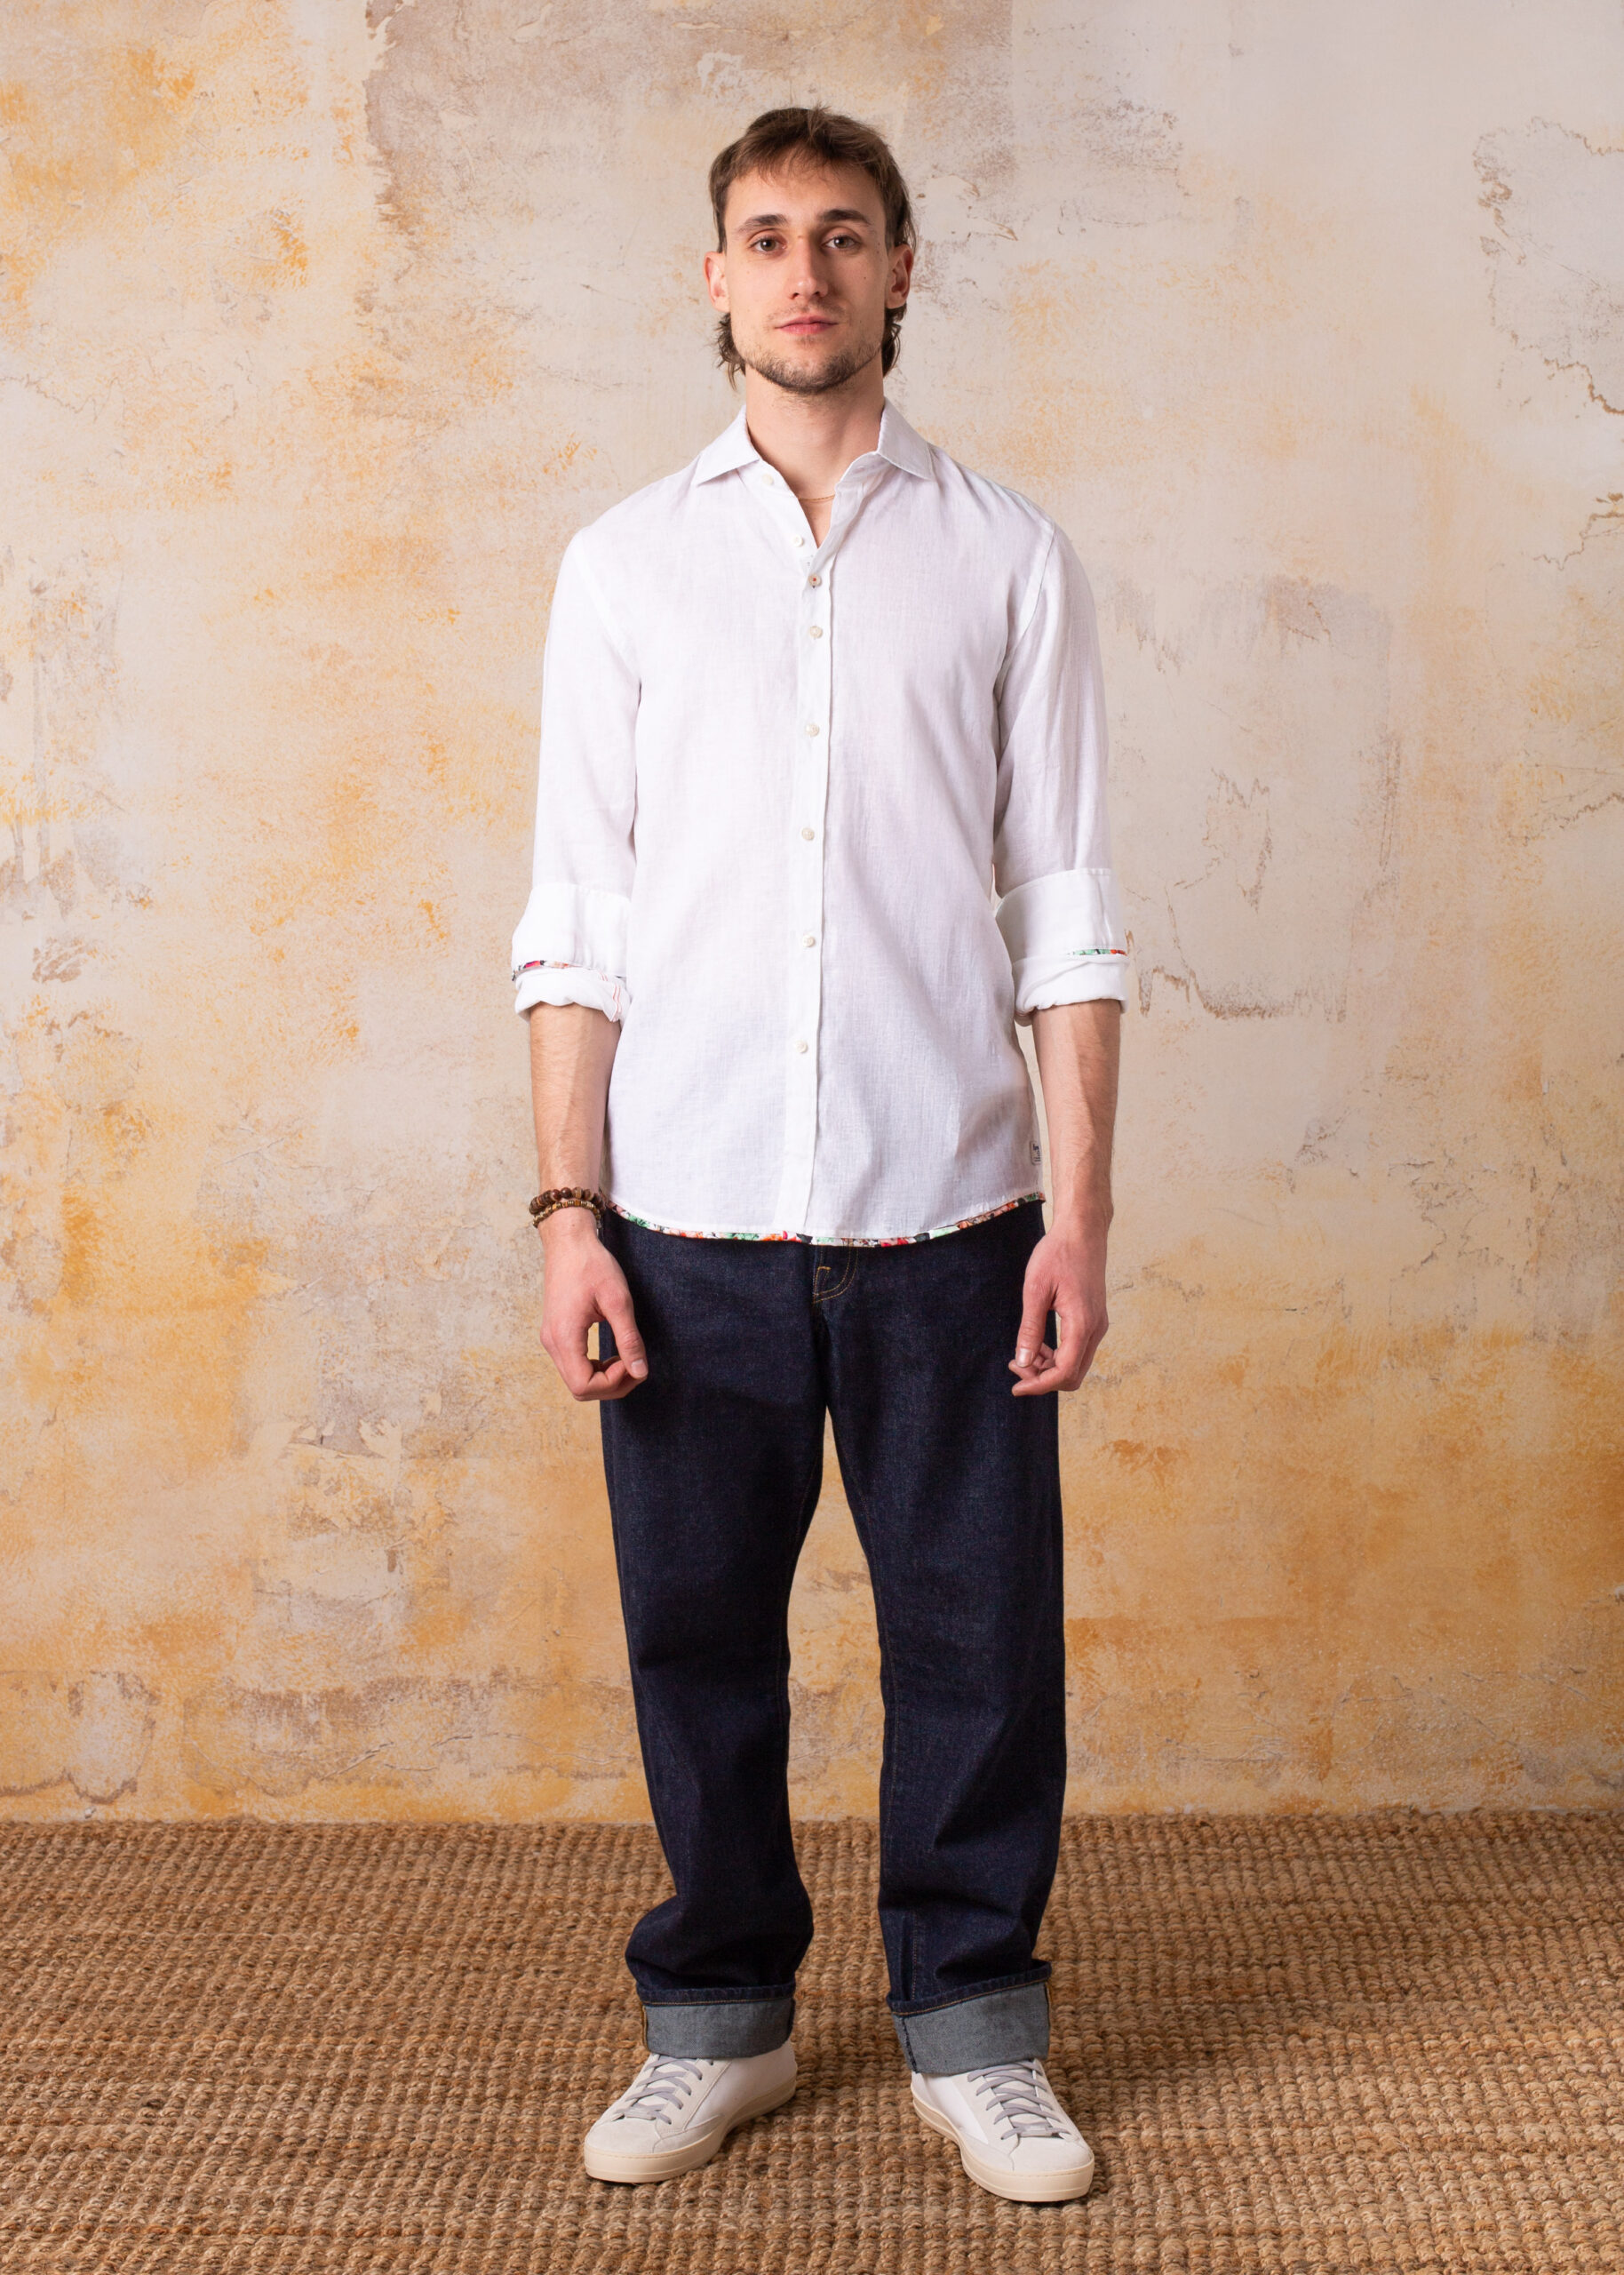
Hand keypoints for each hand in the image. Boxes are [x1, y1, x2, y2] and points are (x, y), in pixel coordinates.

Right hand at [537, 1208, 648, 1400]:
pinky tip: (612, 1354)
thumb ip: (629, 1339)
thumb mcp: (618, 1300)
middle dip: (612, 1385)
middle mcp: (552, 1342)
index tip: (632, 1361)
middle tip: (635, 1365)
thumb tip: (640, 1372)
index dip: (613, 1383)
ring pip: (576, 1379)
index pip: (583, 1385)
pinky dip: (595, 1368)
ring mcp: (551, 1339)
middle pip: (579, 1388)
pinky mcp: (556, 1333)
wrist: (569, 1242)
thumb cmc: (592, 1265)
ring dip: (604, 1378)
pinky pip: (574, 1365)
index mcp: (564, 1336)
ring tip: (625, 1358)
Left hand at [1009, 1218, 1107, 1395]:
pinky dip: (1058, 1356)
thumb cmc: (1058, 1254)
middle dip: (1044, 1379)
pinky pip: (1078, 1350)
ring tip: (1023, 1355)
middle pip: (1073, 1375)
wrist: (1083, 1231)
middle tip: (1016, 1367)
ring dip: (1050, 1368)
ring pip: (1076, 1364)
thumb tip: (1023, 1362)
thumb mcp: (1036, 1290)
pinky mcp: (1094, 1319)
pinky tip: (1038, 1345)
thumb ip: (1030, 1329)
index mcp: (1082, 1324)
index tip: (1016, 1387)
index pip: (1064, 1372)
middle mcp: (1095, 1329)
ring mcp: (1097, 1325)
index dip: (1039, 1385)